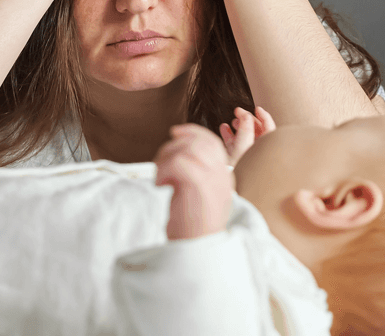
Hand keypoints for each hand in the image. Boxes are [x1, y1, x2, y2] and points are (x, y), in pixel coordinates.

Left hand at [153, 124, 233, 239]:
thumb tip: (177, 151)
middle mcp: (222, 176)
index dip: (192, 132)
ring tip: (160, 178)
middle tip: (160, 162)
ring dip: (166, 158)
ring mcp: (213, 181)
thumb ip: (194, 174)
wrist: (197, 252)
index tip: (174, 132)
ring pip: (188, 148)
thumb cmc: (192, 228)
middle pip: (200, 141)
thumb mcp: (198, 197)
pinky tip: (161, 185)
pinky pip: (178, 162)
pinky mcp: (199, 187)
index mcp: (224, 177)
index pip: (212, 142)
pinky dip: (163, 169)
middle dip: (175, 144)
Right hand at [219, 106, 275, 167]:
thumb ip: (246, 128)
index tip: (256, 108)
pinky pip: (234, 143)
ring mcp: (246, 155)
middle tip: (238, 112)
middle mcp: (257, 152)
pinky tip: (224, 128)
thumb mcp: (244, 146)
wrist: (229, 188)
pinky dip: (229, 134)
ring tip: (232, 121)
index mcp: (266, 148)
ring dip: (238, 126)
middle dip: (247, 119)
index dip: (263, 116)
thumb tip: (246, 115)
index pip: (269, 128)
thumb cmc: (240, 169)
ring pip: (244, 136)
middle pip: (256, 131)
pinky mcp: (235, 159)